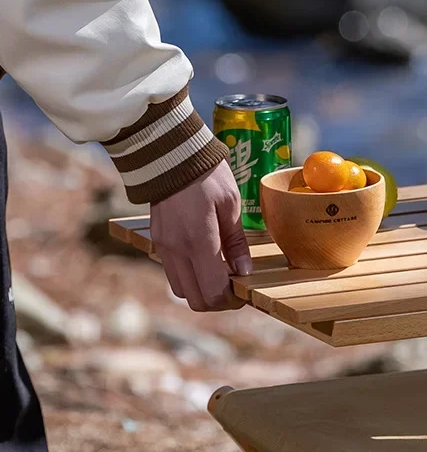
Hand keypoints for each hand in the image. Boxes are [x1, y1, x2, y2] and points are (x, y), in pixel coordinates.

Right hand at [150, 161, 251, 311]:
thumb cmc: (206, 174)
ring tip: (219, 274)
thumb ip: (237, 243)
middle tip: (233, 287)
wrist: (169, 151)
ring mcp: (164, 247)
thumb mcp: (231, 205)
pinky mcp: (157, 242)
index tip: (244, 291)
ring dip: (202, 290)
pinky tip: (204, 262)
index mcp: (198, 241)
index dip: (232, 300)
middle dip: (218, 300)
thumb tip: (244, 272)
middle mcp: (177, 249)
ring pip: (182, 290)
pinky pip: (173, 274)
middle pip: (197, 300)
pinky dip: (190, 277)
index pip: (213, 292)